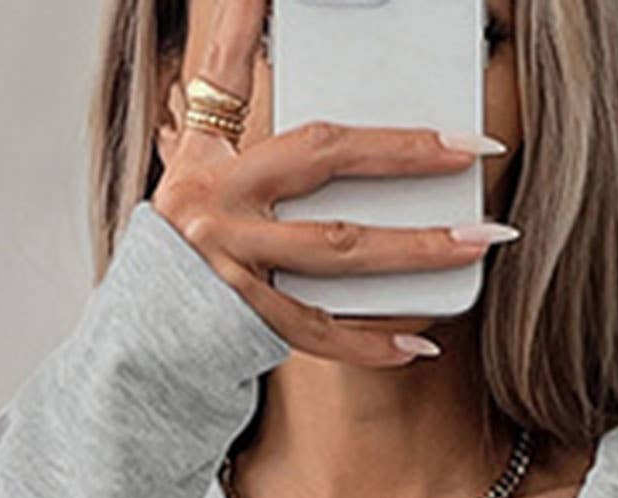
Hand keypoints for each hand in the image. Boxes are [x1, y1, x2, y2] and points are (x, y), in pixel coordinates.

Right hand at [151, 0, 507, 368]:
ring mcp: (233, 265)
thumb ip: (233, 111)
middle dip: (404, 151)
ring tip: (476, 241)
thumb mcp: (196, 170)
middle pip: (325, 159)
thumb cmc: (183, 251)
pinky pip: (320, 332)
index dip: (249, 22)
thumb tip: (259, 26)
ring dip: (414, 249)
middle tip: (472, 147)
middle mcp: (221, 205)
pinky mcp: (244, 322)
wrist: (141, 338)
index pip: (231, 71)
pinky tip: (420, 345)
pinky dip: (371, 343)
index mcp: (213, 160)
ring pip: (339, 251)